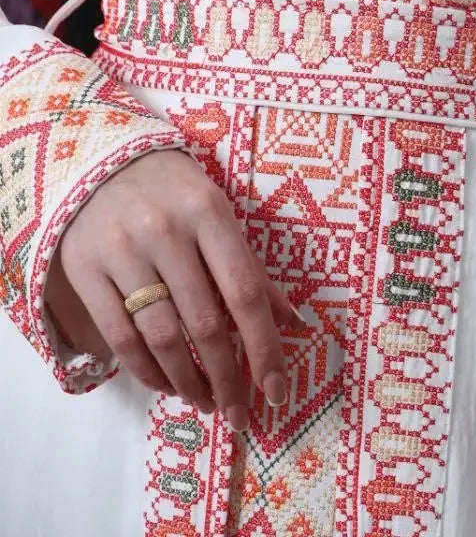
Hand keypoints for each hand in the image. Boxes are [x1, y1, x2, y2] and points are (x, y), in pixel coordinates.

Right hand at [45, 149, 303, 430]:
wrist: (101, 161)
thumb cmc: (173, 192)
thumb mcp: (218, 213)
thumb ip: (250, 266)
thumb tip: (292, 321)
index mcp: (209, 213)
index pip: (244, 293)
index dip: (263, 348)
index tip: (276, 390)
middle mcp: (166, 232)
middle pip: (204, 323)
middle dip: (227, 378)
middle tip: (238, 412)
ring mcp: (123, 252)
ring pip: (161, 337)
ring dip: (188, 381)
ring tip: (205, 401)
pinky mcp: (85, 270)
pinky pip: (120, 337)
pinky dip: (146, 371)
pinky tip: (166, 385)